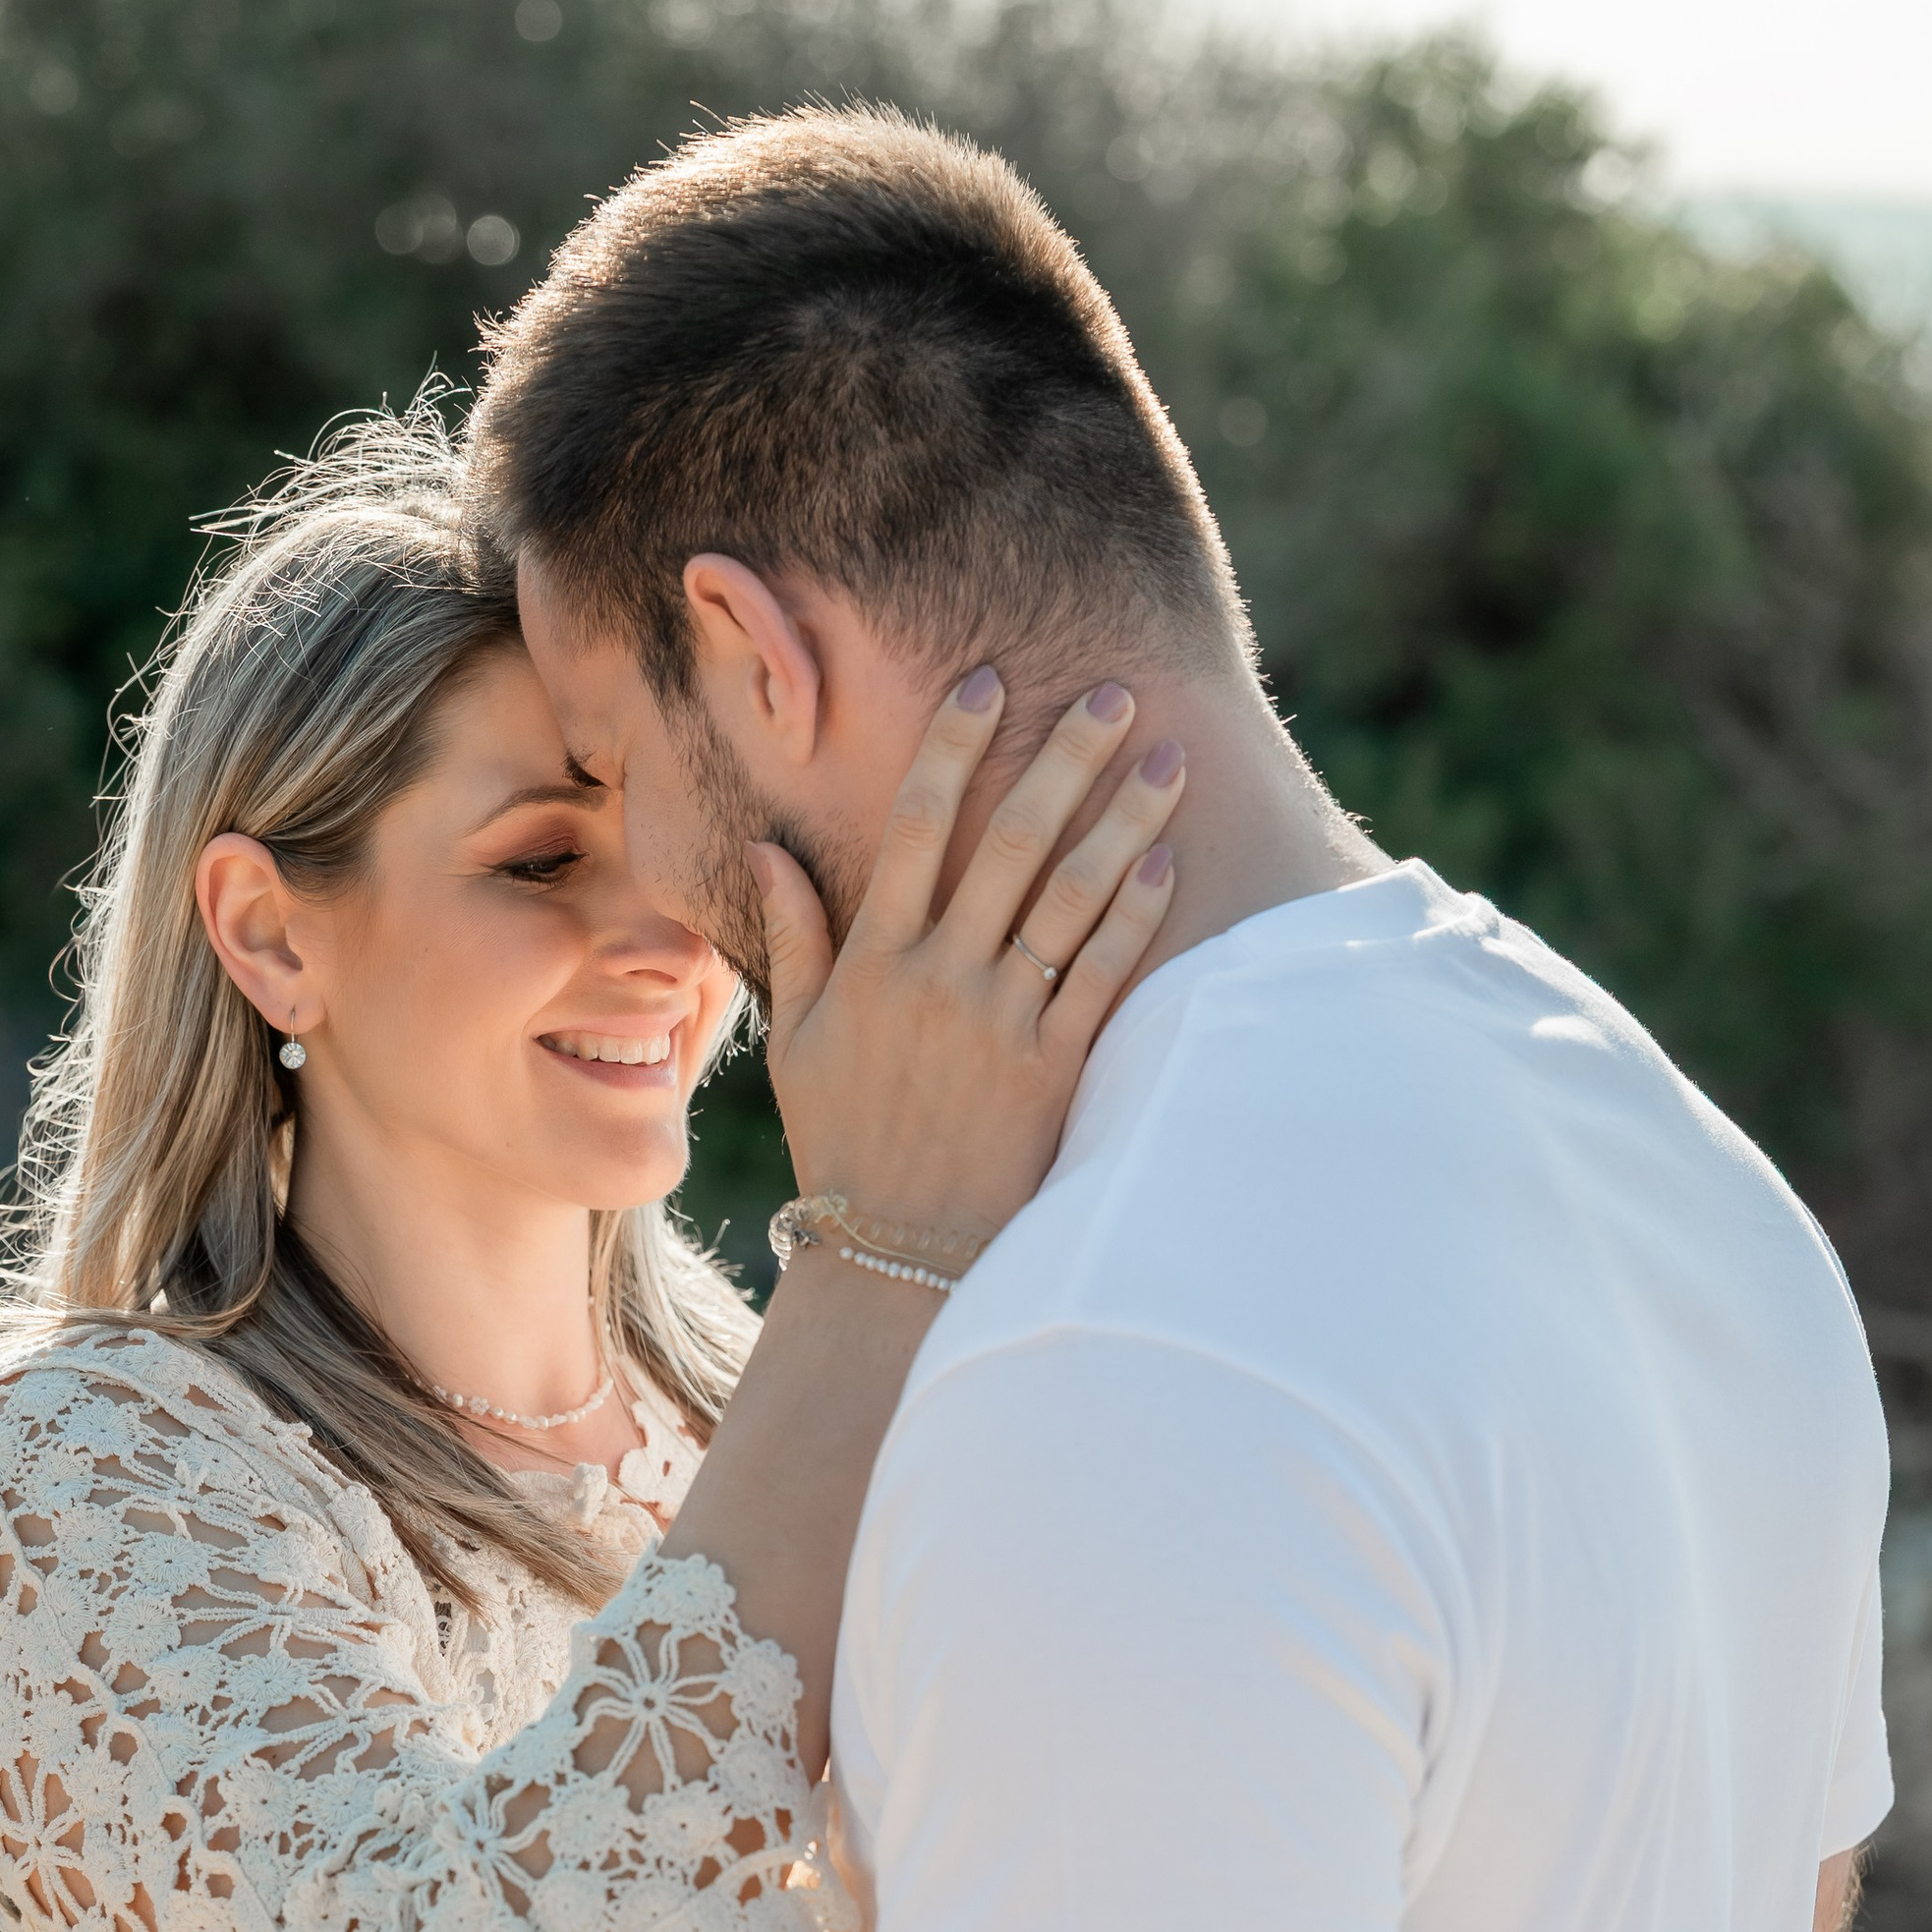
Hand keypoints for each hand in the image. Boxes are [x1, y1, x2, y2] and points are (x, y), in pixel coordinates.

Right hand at [760, 674, 1182, 1243]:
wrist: (896, 1251)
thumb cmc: (844, 1144)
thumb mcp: (798, 1042)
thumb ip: (793, 938)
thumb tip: (764, 850)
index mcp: (874, 961)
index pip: (915, 826)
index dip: (954, 746)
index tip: (987, 681)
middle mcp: (939, 979)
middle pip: (1009, 842)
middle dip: (1063, 759)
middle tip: (1112, 692)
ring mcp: (999, 1023)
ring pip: (1069, 900)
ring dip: (1122, 824)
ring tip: (1168, 761)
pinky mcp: (1053, 1070)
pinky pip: (1099, 979)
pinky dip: (1134, 921)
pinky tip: (1165, 867)